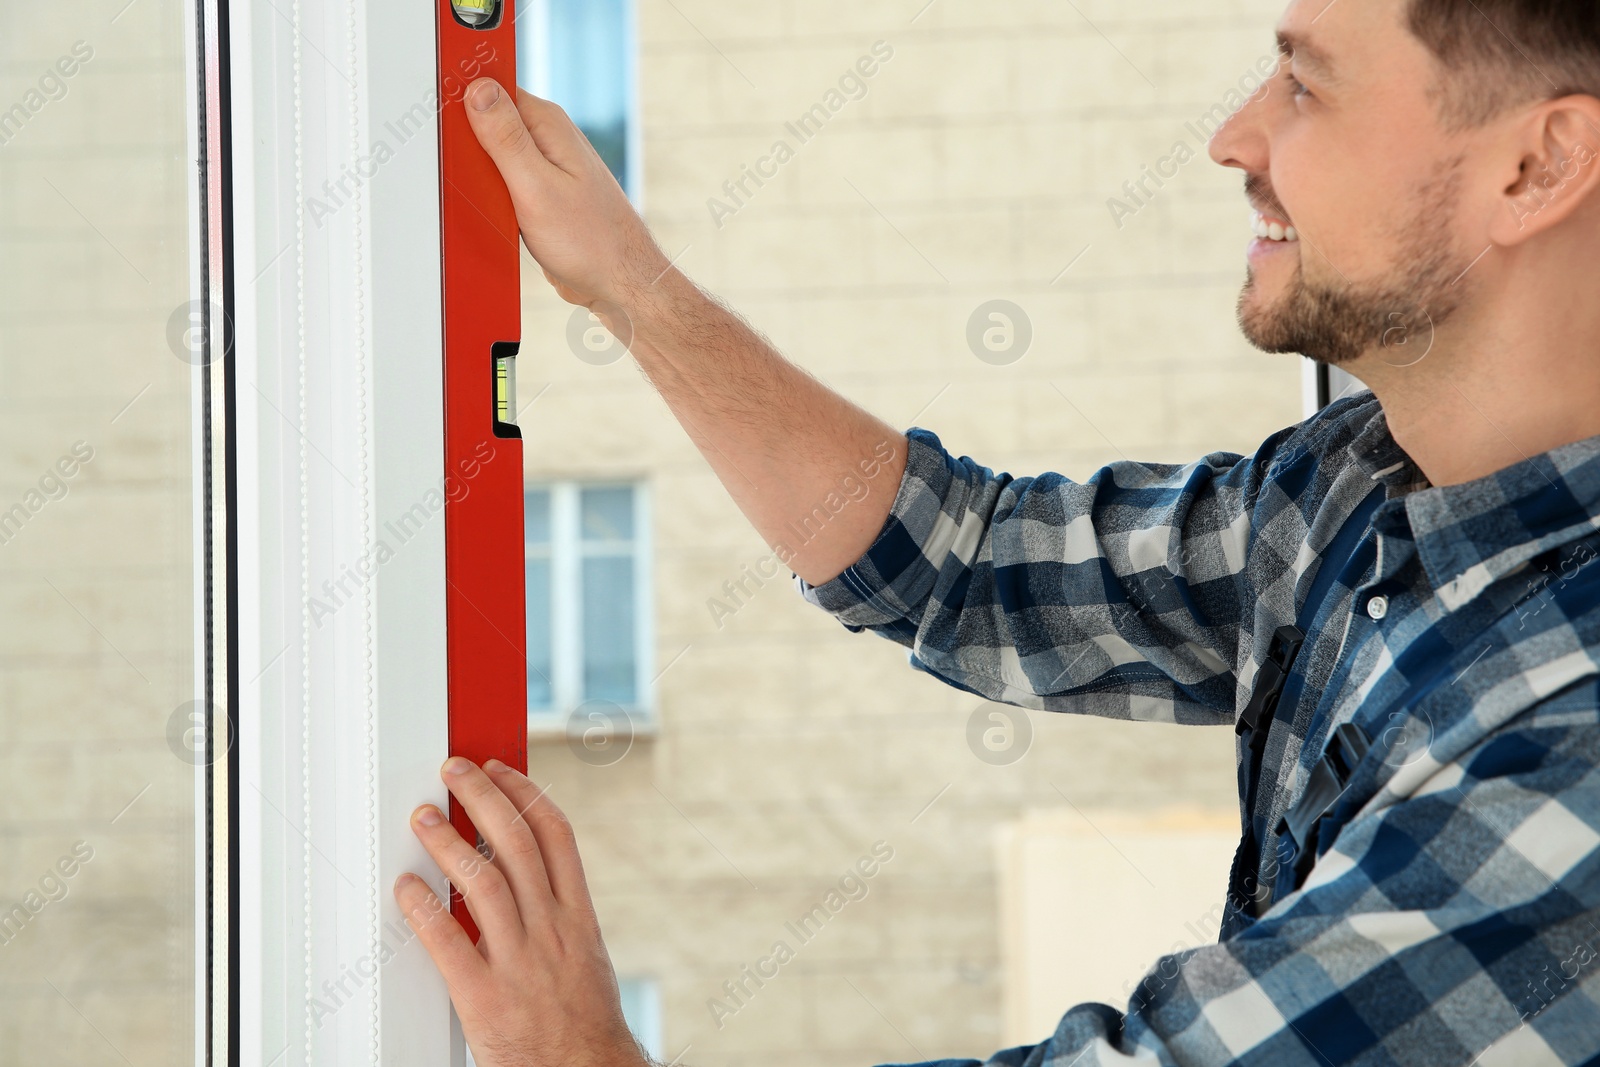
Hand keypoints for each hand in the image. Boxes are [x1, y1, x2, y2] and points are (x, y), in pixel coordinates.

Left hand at [395, 757, 648, 1066]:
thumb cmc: (584, 1025)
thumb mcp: (585, 955)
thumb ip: (557, 913)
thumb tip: (525, 874)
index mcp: (579, 916)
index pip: (554, 834)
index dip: (524, 792)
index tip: (500, 770)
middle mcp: (552, 930)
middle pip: (514, 842)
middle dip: (481, 796)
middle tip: (453, 771)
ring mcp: (519, 962)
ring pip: (481, 881)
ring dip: (446, 842)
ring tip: (422, 818)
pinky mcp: (485, 997)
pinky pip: (448, 941)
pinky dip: (423, 908)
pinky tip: (407, 887)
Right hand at [464, 78, 669, 309]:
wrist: (619, 284)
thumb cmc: (591, 242)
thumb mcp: (536, 187)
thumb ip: (506, 138)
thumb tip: (479, 90)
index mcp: (547, 125)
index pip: (492, 88)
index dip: (462, 99)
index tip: (440, 121)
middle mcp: (548, 139)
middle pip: (489, 122)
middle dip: (467, 142)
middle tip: (459, 171)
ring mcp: (545, 166)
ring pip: (493, 155)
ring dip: (478, 173)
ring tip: (474, 195)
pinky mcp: (541, 192)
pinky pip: (504, 181)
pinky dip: (492, 193)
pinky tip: (486, 210)